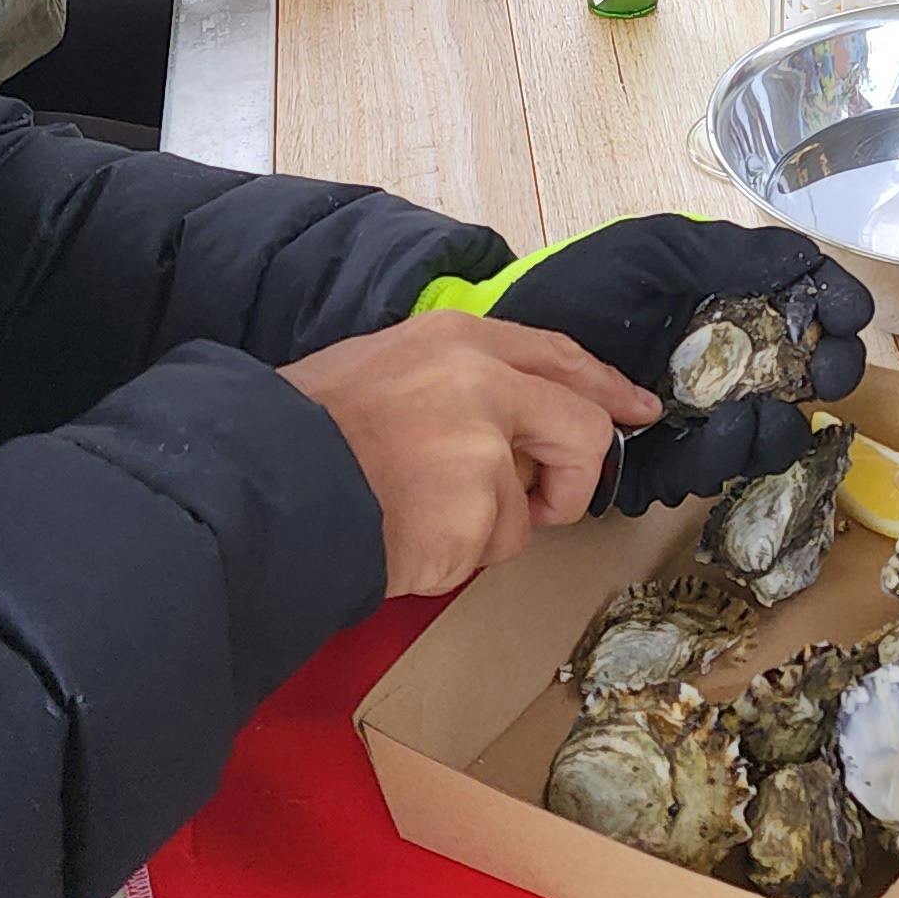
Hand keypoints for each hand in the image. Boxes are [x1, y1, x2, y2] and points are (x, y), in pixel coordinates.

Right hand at [278, 312, 661, 595]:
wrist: (261, 482)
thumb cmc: (310, 428)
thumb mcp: (390, 365)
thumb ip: (464, 383)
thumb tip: (520, 426)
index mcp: (461, 339)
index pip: (560, 357)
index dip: (606, 388)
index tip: (637, 410)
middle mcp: (484, 387)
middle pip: (582, 433)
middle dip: (573, 478)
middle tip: (546, 502)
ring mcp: (482, 458)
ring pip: (523, 512)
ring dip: (481, 528)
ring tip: (413, 512)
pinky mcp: (472, 523)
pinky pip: (483, 552)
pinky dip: (449, 558)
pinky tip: (401, 536)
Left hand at [433, 213, 879, 513]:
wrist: (506, 335)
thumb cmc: (581, 285)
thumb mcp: (660, 250)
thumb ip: (733, 255)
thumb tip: (809, 264)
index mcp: (737, 314)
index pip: (809, 317)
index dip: (838, 317)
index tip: (846, 315)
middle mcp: (727, 372)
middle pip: (803, 384)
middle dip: (826, 376)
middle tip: (826, 370)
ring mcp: (695, 421)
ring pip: (762, 437)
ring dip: (779, 426)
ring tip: (777, 409)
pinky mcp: (655, 466)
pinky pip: (702, 471)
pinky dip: (724, 454)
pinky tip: (730, 429)